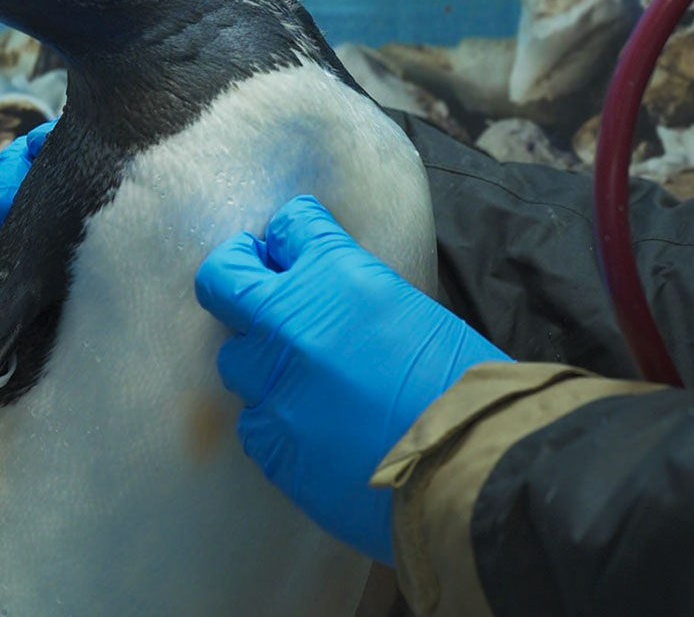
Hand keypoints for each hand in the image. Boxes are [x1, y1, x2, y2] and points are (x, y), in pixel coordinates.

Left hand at [195, 195, 510, 564]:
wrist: (470, 467)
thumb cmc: (460, 383)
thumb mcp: (410, 308)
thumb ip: (353, 292)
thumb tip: (329, 297)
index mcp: (335, 274)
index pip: (288, 226)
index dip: (289, 235)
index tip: (287, 246)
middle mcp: (289, 321)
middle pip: (222, 278)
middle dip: (233, 271)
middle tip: (249, 280)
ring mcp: (272, 383)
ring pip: (233, 357)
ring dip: (261, 360)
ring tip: (296, 376)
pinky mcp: (269, 441)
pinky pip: (252, 418)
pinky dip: (275, 417)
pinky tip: (310, 427)